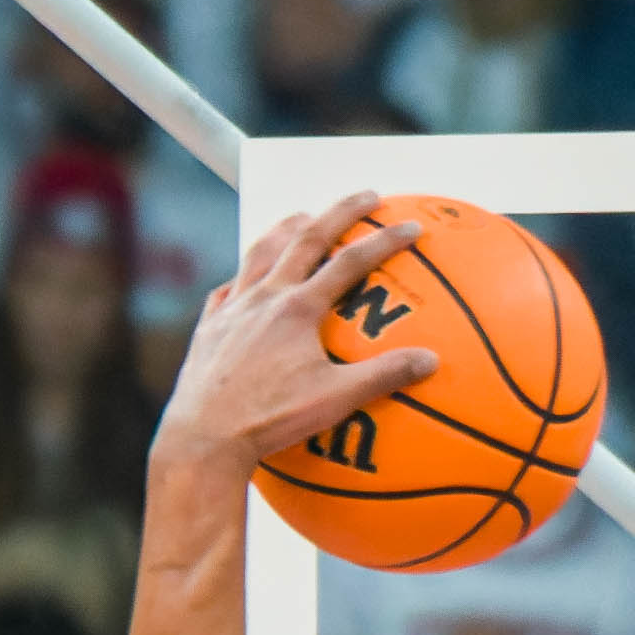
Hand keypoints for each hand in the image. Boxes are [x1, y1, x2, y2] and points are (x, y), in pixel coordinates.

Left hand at [145, 195, 441, 492]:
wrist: (203, 437)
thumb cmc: (270, 420)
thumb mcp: (335, 400)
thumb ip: (383, 377)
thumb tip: (431, 361)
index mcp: (297, 308)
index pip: (350, 262)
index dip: (384, 241)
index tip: (410, 226)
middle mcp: (263, 297)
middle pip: (305, 239)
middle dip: (339, 213)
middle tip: (366, 196)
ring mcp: (232, 309)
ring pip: (260, 253)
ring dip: (285, 229)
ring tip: (302, 217)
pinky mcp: (209, 328)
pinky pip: (227, 289)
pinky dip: (242, 277)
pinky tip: (245, 280)